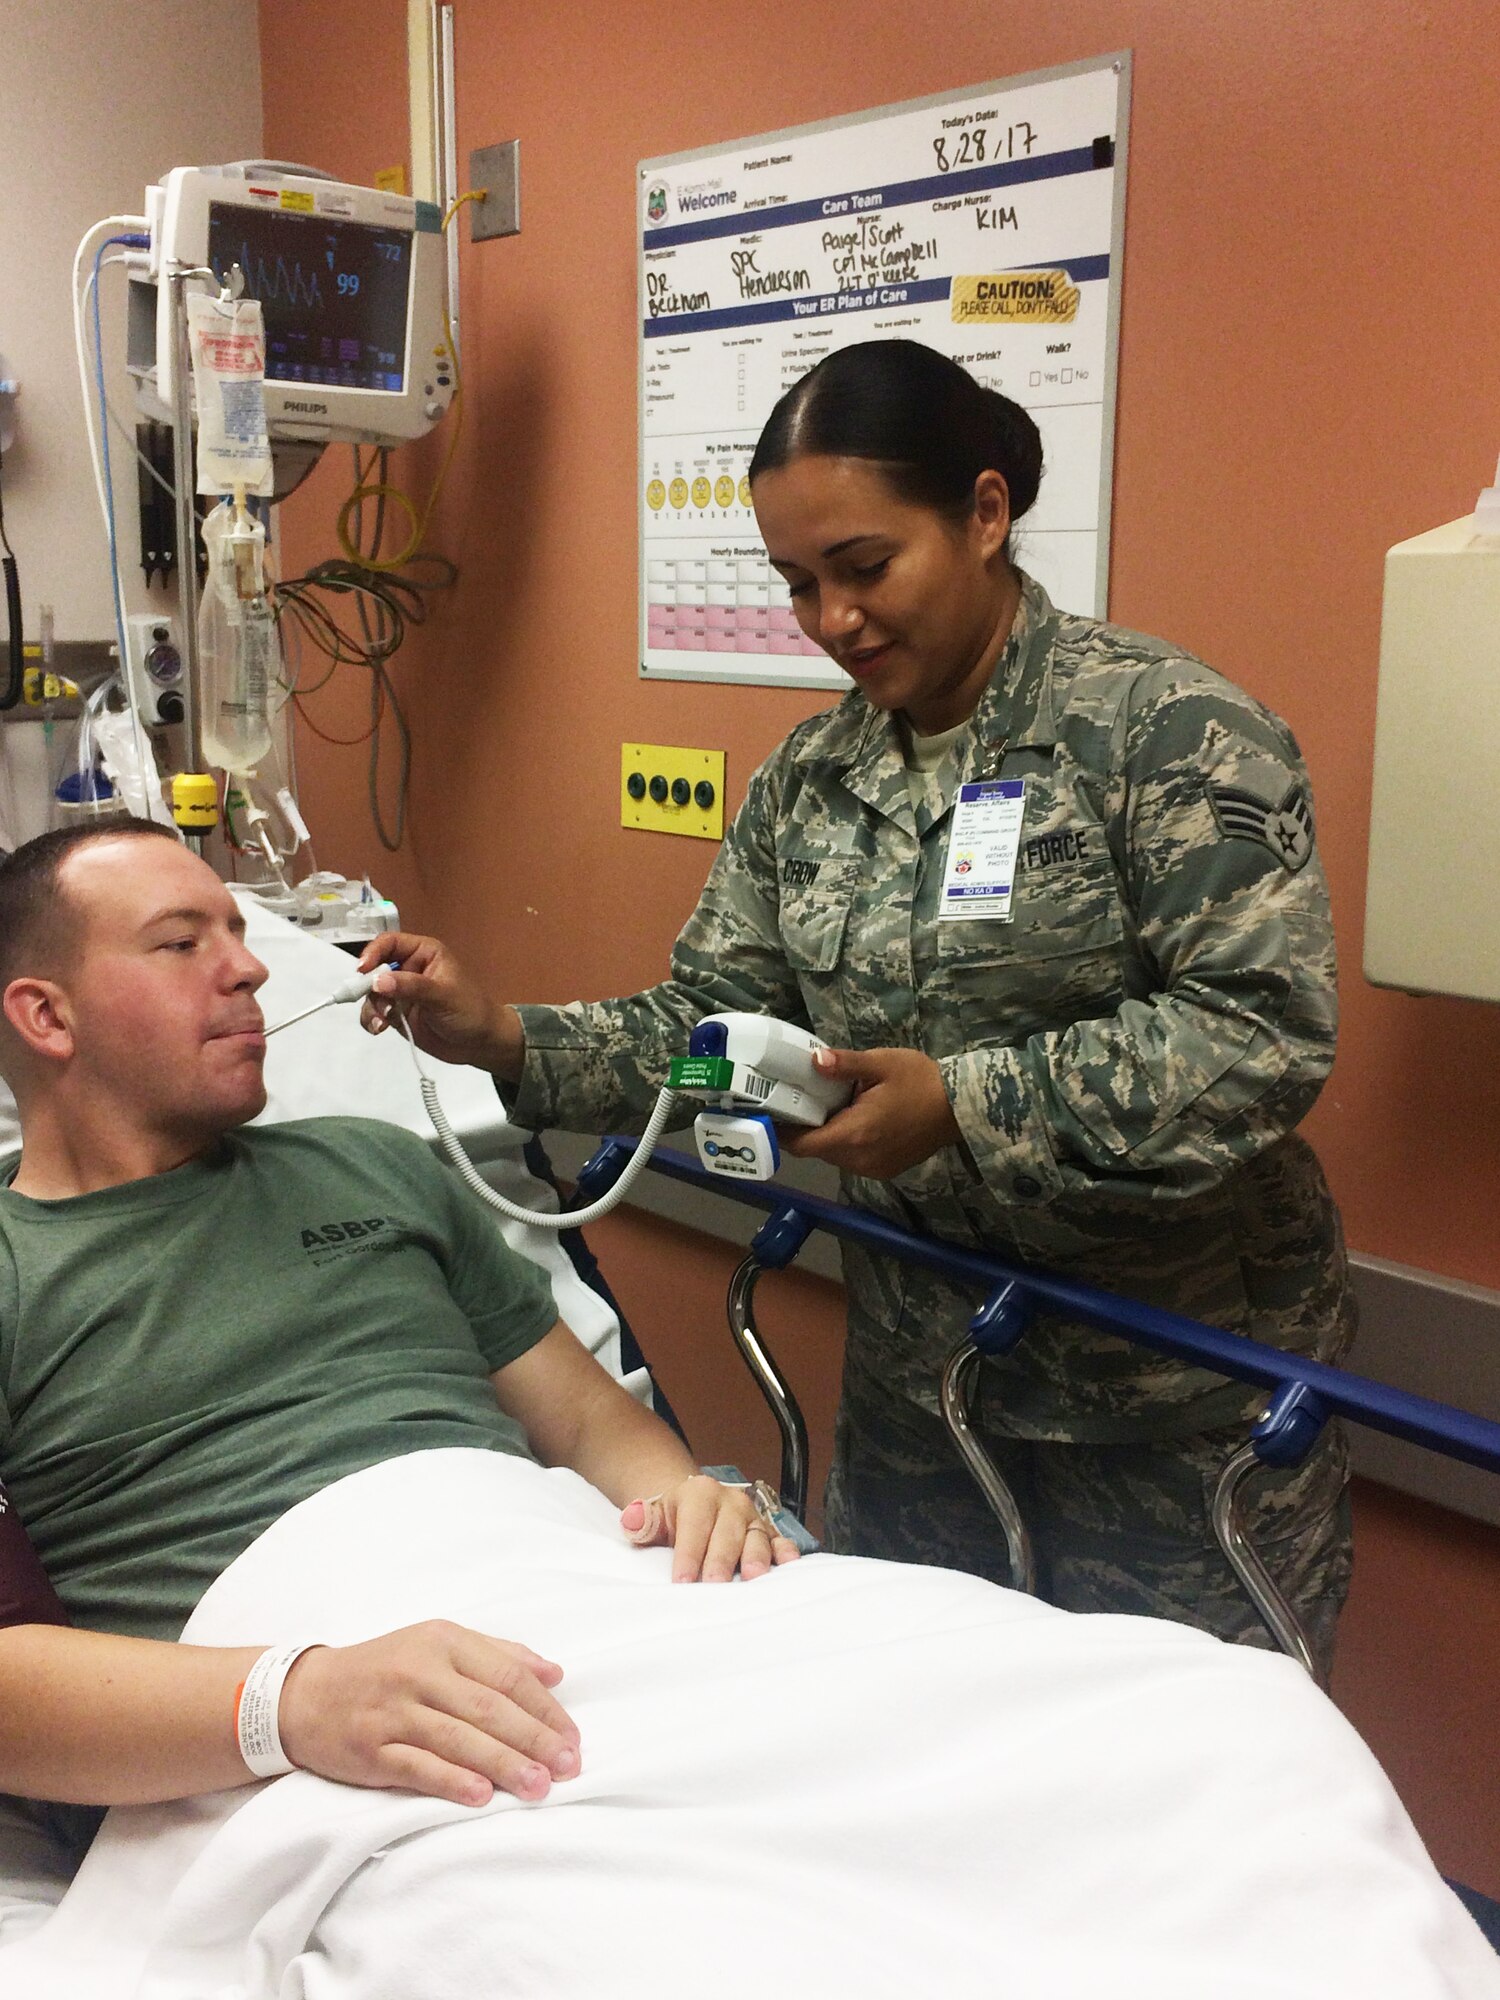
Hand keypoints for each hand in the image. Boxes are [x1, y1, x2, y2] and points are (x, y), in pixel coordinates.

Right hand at [277, 1620, 579, 1806]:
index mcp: (443, 1641)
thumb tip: (555, 1673)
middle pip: (489, 1707)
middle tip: (569, 1766)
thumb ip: (497, 1655)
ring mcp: (393, 1712)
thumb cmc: (384, 1668)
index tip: (573, 1736)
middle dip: (534, 1739)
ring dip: (503, 1764)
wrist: (304, 1694)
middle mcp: (420, 1672)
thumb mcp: (437, 1644)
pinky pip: (417, 1767)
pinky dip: (451, 1780)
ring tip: (539, 1786)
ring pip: (458, 1738)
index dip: (544, 1708)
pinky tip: (482, 1795)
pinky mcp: (370, 1750)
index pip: (507, 1674)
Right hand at [355, 930, 522, 1078]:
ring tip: (381, 1023)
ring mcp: (400, 992)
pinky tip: (379, 1029)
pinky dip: (371, 1019)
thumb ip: (412, 987)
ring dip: (370, 1006)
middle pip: (374, 967)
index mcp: (424, 952)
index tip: (362, 970)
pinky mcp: (397, 1013)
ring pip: (371, 992)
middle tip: (373, 1002)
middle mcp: (408, 968)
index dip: (373, 952)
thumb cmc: (470, 1011)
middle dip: (368, 985)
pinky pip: (374, 1012)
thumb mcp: (444, 996)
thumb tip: (378, 981)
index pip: (390, 943)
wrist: (480, 1044)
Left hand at [620, 1474, 800, 1582]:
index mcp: (700, 1494)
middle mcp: (731, 1501)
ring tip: (754, 1577)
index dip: (689, 1555)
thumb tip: (633, 1519)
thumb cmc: (672, 1518)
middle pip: (727, 1533)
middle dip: (722, 1560)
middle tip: (716, 1586)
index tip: (683, 1581)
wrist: (694, 1505)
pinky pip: (779, 1539)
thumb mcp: (653, 1515)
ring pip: (756, 1536)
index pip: (695, 1526)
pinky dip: (786, 1551)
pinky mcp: (767, 1531)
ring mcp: (752, 1516)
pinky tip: (788, 1564)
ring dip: (757, 1557)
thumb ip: (642, 1520)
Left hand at [782, 1047, 961, 1177]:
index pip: (802, 1145)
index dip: (782, 1132)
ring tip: (830, 1106)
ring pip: (835, 1155)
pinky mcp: (885, 1170)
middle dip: (806, 1128)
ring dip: (828, 1135)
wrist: (961, 1107)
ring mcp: (873, 1168)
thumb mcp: (881, 1064)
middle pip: (816, 1149)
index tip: (772, 1113)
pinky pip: (853, 1158)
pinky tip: (854, 1119)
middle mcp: (859, 1159)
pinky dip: (847, 1142)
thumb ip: (844, 1064)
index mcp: (854, 1134)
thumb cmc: (921, 1081)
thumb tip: (813, 1060)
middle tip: (800, 1100)